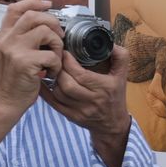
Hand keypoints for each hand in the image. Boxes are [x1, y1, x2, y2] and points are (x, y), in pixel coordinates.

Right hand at [0, 0, 61, 113]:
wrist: (8, 101)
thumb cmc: (17, 78)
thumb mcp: (14, 53)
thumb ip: (24, 37)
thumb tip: (47, 22)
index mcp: (4, 35)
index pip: (15, 8)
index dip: (33, 2)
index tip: (48, 4)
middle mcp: (6, 39)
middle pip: (33, 16)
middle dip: (52, 22)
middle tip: (59, 36)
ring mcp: (14, 49)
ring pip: (45, 32)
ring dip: (57, 45)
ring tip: (54, 58)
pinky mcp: (24, 62)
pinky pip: (51, 55)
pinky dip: (56, 64)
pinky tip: (50, 72)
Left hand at [41, 41, 133, 166]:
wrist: (112, 123)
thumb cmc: (115, 95)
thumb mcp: (122, 75)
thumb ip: (120, 57)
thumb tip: (110, 43)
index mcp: (104, 88)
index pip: (81, 75)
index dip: (69, 62)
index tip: (65, 52)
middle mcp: (92, 101)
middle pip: (67, 84)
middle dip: (59, 69)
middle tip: (55, 58)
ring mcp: (80, 111)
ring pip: (59, 93)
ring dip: (52, 79)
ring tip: (52, 68)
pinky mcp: (70, 116)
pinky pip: (53, 102)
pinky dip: (45, 90)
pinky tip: (43, 80)